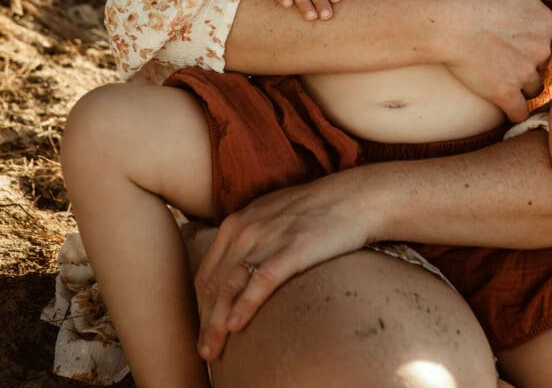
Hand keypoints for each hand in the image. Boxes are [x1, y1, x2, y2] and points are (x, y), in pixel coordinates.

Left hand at [195, 170, 371, 362]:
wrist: (351, 198)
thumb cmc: (311, 211)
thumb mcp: (268, 218)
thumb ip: (248, 240)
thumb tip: (236, 273)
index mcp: (236, 223)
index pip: (207, 273)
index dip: (201, 307)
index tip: (203, 331)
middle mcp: (245, 229)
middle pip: (215, 284)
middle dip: (205, 322)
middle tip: (205, 353)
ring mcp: (268, 238)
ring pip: (231, 286)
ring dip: (218, 322)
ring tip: (213, 351)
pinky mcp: (293, 248)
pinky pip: (261, 280)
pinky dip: (246, 304)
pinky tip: (237, 326)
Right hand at [445, 0, 551, 122]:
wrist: (449, 16)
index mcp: (545, 22)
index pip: (544, 32)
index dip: (527, 31)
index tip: (508, 30)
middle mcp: (541, 49)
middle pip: (539, 58)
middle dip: (524, 56)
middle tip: (499, 49)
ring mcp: (524, 73)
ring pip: (532, 84)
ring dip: (521, 82)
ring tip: (499, 74)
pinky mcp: (505, 93)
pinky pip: (519, 111)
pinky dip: (514, 110)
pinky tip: (505, 103)